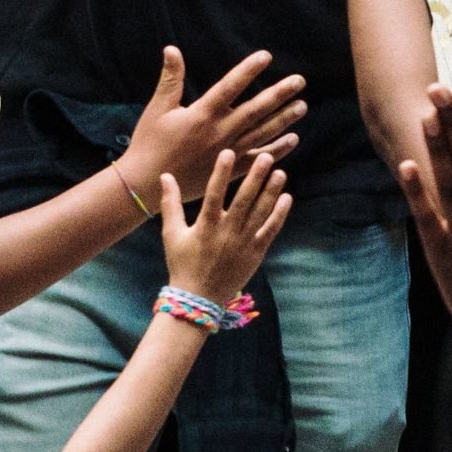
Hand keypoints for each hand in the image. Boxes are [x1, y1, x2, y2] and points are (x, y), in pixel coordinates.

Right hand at [109, 44, 307, 198]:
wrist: (145, 183)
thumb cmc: (149, 143)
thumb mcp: (158, 108)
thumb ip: (170, 79)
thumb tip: (172, 48)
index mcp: (202, 114)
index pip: (230, 87)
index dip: (248, 70)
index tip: (266, 56)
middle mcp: (219, 133)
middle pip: (255, 110)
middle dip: (278, 95)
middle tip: (299, 82)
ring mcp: (227, 153)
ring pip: (262, 134)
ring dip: (283, 120)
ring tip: (302, 107)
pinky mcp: (229, 172)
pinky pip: (258, 160)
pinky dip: (276, 150)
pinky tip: (292, 140)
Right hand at [157, 145, 293, 301]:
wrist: (198, 298)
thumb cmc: (182, 263)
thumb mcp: (172, 233)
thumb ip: (171, 204)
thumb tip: (165, 175)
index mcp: (206, 226)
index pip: (214, 194)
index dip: (221, 173)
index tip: (229, 152)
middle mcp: (227, 233)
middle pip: (244, 201)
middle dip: (255, 178)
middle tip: (266, 158)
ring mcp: (243, 244)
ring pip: (260, 214)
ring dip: (271, 193)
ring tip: (280, 173)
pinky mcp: (255, 253)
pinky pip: (270, 231)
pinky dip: (279, 215)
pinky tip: (286, 198)